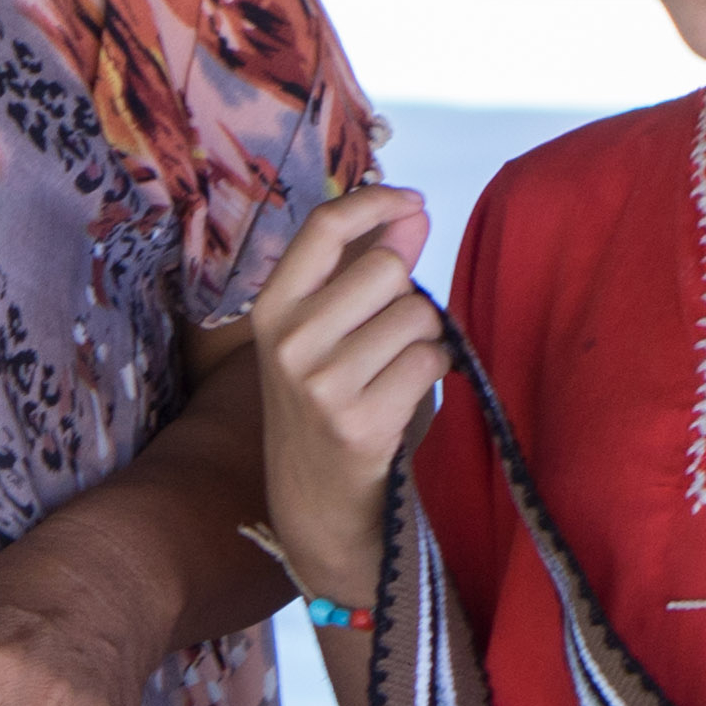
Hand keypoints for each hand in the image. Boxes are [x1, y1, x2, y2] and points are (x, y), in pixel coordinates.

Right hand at [249, 184, 441, 611]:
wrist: (316, 504)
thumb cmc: (329, 405)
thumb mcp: (328, 332)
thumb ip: (366, 269)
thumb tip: (412, 212)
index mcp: (272, 309)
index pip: (323, 226)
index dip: (375, 202)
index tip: (412, 201)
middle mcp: (288, 341)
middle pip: (386, 270)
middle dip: (408, 295)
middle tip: (391, 337)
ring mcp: (320, 382)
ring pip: (416, 315)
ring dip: (424, 340)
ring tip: (394, 372)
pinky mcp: (359, 420)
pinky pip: (430, 360)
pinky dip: (434, 373)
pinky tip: (405, 397)